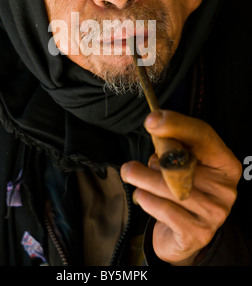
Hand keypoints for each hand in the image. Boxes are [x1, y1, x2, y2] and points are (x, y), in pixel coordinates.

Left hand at [120, 110, 241, 264]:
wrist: (181, 234)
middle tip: (130, 166)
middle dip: (152, 162)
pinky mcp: (198, 233)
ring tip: (130, 175)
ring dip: (143, 180)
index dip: (176, 125)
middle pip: (183, 164)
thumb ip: (173, 141)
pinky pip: (165, 210)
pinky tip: (141, 196)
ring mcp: (215, 213)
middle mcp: (225, 188)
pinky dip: (147, 200)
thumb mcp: (181, 161)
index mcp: (225, 163)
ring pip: (170, 188)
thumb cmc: (180, 188)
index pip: (203, 135)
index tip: (151, 121)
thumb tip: (154, 121)